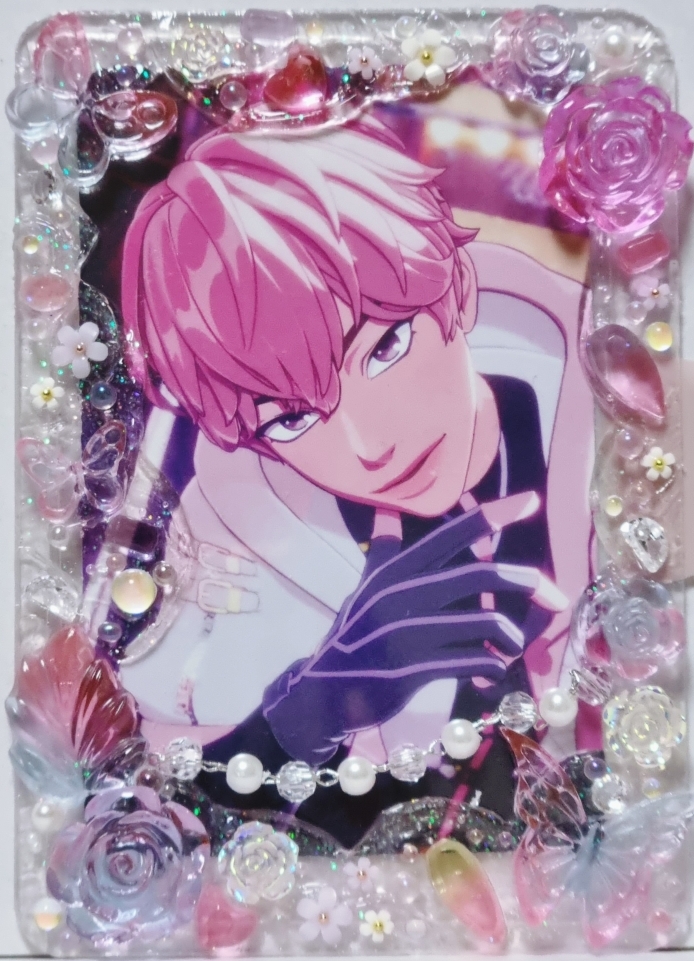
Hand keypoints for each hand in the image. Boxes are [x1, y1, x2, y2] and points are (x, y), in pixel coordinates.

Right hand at [263, 492, 566, 764]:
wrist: (324, 691)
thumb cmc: (354, 635)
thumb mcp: (365, 587)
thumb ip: (384, 549)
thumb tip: (386, 511)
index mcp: (396, 569)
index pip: (453, 533)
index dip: (495, 515)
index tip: (532, 500)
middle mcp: (401, 593)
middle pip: (480, 576)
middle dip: (527, 583)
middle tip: (556, 598)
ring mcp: (406, 632)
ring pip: (484, 624)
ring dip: (510, 638)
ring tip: (509, 648)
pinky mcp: (412, 670)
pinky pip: (473, 662)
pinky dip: (492, 667)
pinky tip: (488, 672)